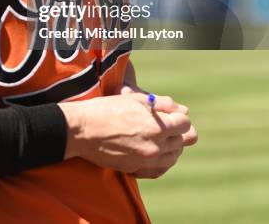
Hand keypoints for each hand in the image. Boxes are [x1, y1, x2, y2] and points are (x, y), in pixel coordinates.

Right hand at [58, 92, 196, 177]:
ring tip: (159, 137)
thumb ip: (163, 104)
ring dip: (170, 147)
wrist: (83, 130)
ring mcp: (146, 161)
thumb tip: (183, 110)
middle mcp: (155, 147)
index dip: (178, 117)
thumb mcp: (136, 99)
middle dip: (176, 132)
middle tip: (165, 124)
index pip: (185, 125)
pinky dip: (161, 162)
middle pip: (181, 142)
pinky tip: (153, 152)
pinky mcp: (136, 170)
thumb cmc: (108, 109)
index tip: (170, 114)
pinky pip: (159, 170)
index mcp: (157, 126)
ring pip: (173, 158)